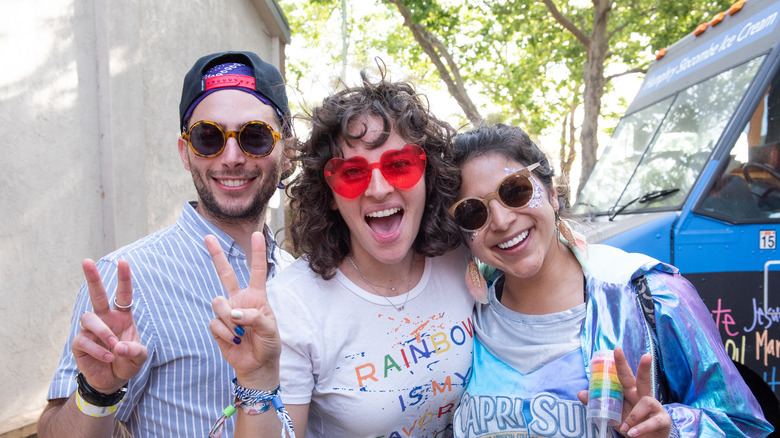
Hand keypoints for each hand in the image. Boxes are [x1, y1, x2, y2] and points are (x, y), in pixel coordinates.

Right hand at [71, 259, 147, 393]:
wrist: (112, 381)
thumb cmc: (127, 363)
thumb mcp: (139, 357)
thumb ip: (135, 351)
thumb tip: (119, 346)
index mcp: (122, 317)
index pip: (123, 295)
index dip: (124, 279)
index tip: (123, 262)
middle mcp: (105, 319)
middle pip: (97, 294)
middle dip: (92, 278)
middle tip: (86, 261)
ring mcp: (90, 330)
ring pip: (90, 318)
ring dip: (103, 331)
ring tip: (114, 347)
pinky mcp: (79, 343)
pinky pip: (84, 340)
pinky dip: (97, 349)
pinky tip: (107, 357)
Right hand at [206, 231, 280, 389]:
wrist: (257, 365)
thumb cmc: (268, 344)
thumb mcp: (270, 329)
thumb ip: (255, 317)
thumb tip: (233, 312)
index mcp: (256, 296)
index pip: (257, 270)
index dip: (257, 252)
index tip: (257, 234)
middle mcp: (239, 300)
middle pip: (226, 274)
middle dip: (216, 255)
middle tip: (207, 236)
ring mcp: (227, 312)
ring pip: (218, 302)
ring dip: (230, 319)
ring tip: (241, 333)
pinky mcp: (216, 325)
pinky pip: (214, 322)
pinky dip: (225, 332)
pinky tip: (234, 340)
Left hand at [578, 348, 671, 436]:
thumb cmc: (631, 424)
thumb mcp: (614, 414)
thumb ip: (600, 404)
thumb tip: (580, 393)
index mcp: (631, 393)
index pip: (625, 376)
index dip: (621, 363)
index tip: (616, 349)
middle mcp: (644, 396)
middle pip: (644, 379)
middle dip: (645, 368)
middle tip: (646, 356)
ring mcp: (656, 407)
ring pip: (646, 402)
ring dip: (633, 416)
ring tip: (625, 427)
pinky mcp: (663, 420)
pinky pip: (652, 421)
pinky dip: (640, 428)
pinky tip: (632, 433)